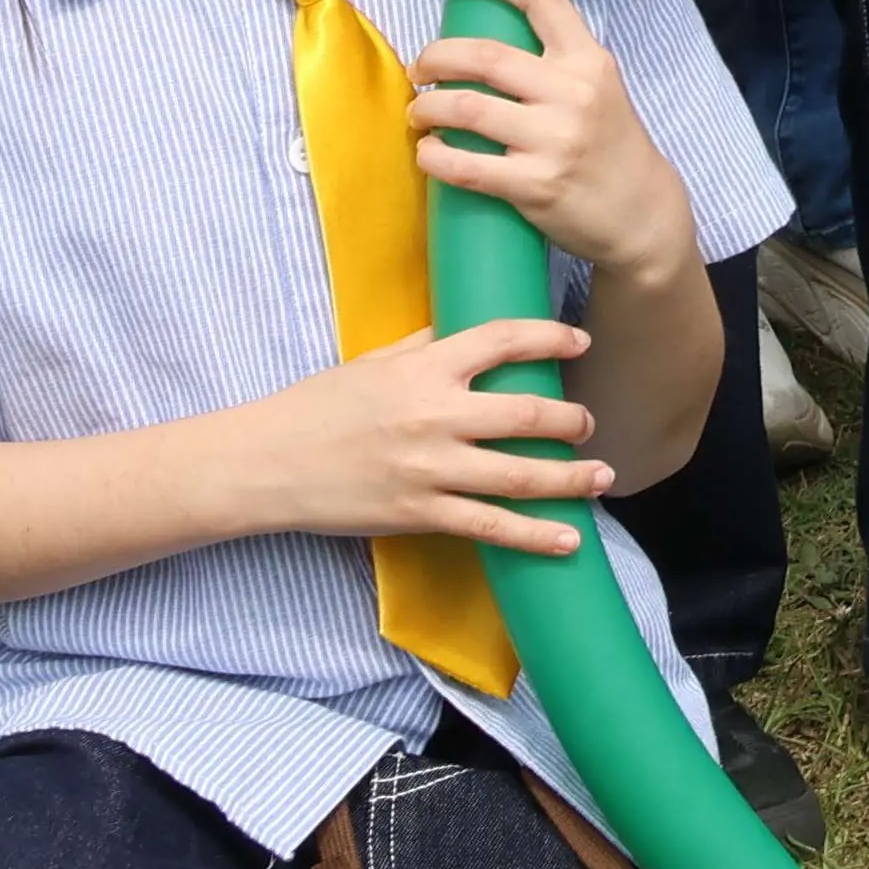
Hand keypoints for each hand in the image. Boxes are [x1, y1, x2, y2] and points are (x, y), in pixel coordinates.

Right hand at [247, 313, 611, 554]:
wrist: (266, 464)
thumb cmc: (317, 407)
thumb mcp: (374, 361)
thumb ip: (426, 345)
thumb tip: (466, 328)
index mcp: (424, 369)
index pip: (502, 340)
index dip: (549, 338)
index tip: (580, 342)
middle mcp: (435, 416)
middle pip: (525, 414)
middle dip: (569, 419)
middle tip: (590, 423)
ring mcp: (429, 469)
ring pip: (518, 475)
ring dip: (569, 478)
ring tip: (602, 477)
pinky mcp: (419, 514)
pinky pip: (489, 527)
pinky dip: (534, 535)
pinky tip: (569, 540)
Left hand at [408, 0, 684, 272]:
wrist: (641, 213)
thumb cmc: (609, 146)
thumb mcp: (598, 88)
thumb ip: (554, 63)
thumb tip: (482, 43)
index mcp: (589, 60)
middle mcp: (573, 93)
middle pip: (485, 55)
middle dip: (435, 56)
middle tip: (419, 68)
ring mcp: (554, 140)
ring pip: (466, 108)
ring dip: (426, 107)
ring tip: (418, 112)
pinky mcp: (535, 185)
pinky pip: (465, 166)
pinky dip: (434, 156)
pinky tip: (428, 152)